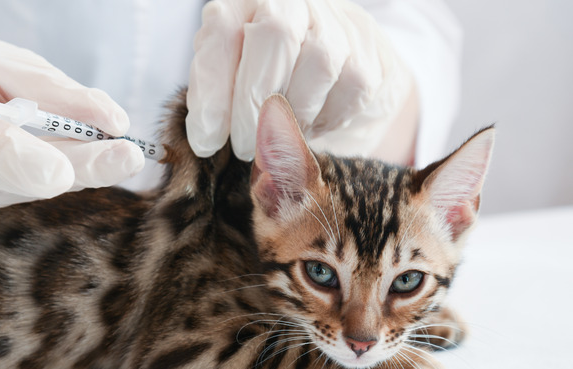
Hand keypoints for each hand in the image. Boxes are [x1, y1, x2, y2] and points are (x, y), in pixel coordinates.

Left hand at [186, 0, 412, 160]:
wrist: (337, 84)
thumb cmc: (270, 85)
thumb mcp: (230, 83)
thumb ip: (215, 95)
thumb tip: (205, 136)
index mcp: (245, 6)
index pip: (223, 29)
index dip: (212, 88)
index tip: (205, 140)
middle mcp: (291, 2)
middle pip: (275, 33)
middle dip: (254, 101)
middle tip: (243, 147)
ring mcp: (336, 23)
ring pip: (320, 61)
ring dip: (295, 114)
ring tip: (278, 138)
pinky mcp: (368, 55)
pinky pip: (351, 87)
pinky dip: (326, 119)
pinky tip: (310, 127)